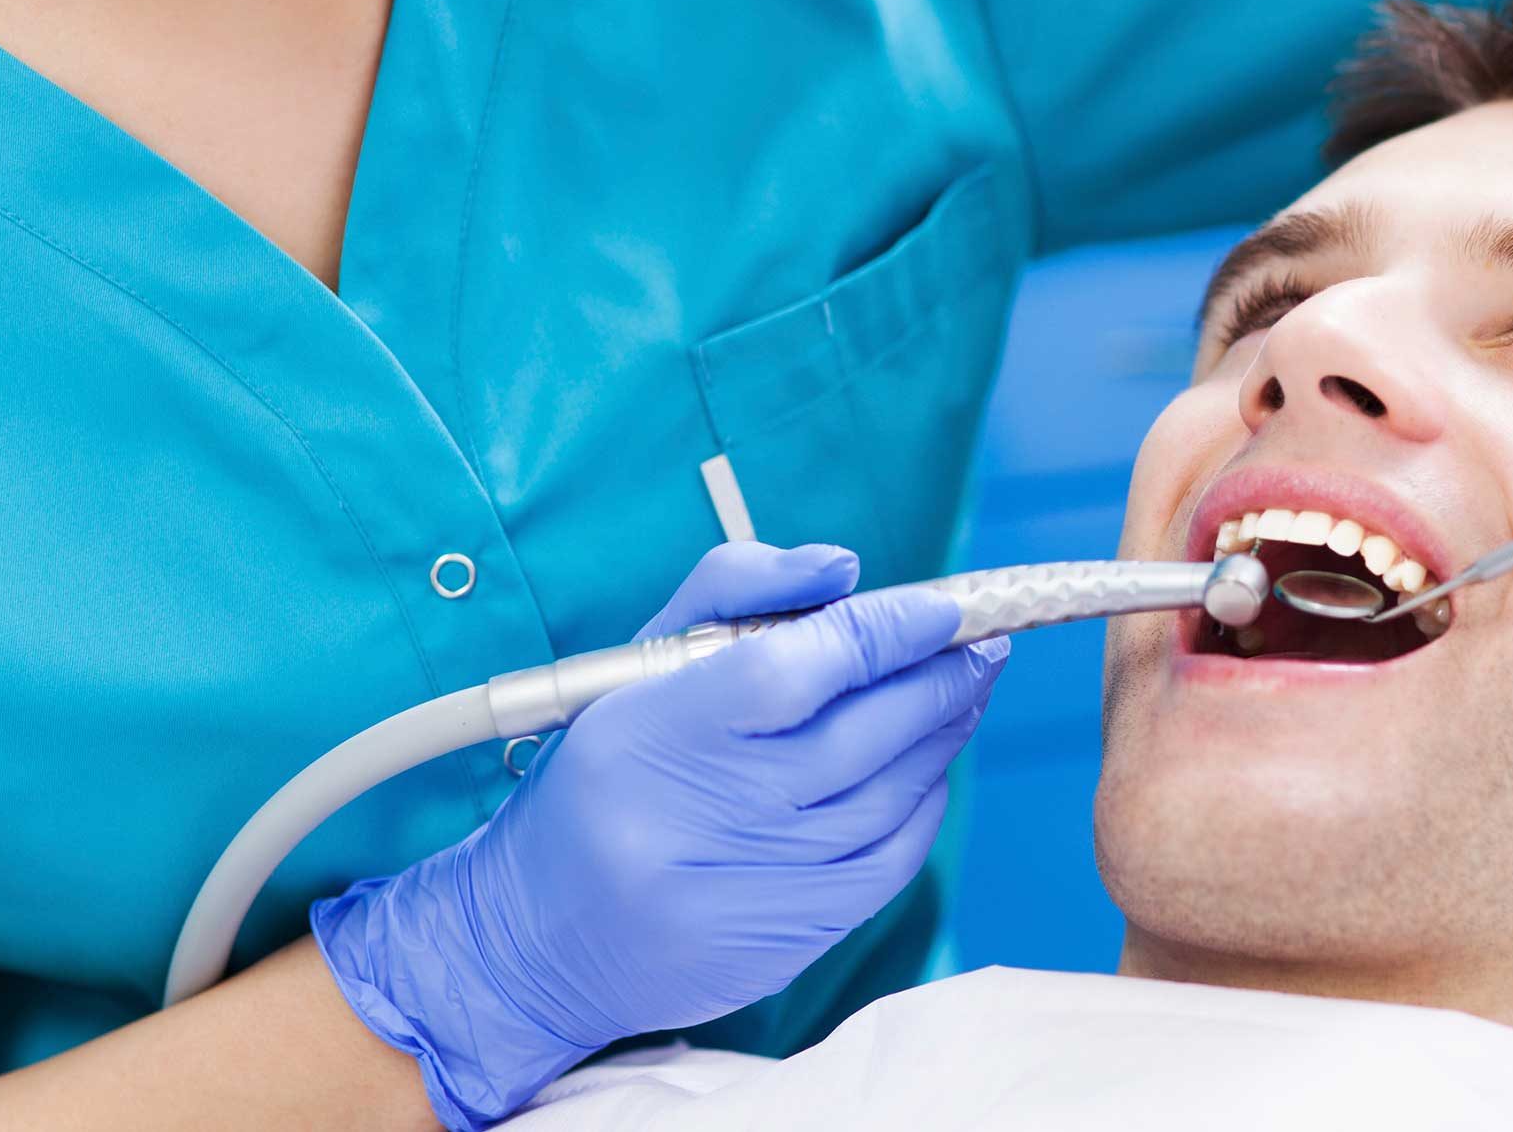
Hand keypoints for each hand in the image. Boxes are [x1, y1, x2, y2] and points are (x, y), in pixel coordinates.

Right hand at [311, 542, 1006, 1129]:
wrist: (530, 941)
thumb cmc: (599, 778)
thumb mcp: (634, 665)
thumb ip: (737, 590)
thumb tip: (846, 570)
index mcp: (655, 729)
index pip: (799, 667)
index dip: (887, 632)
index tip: (942, 608)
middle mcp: (702, 813)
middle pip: (863, 733)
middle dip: (942, 678)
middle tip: (981, 643)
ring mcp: (747, 887)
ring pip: (889, 796)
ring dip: (944, 734)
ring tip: (966, 689)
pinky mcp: (780, 942)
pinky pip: (888, 863)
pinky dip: (923, 806)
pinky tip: (929, 768)